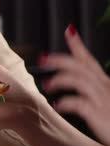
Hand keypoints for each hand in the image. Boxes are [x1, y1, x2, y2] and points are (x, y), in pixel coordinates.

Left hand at [42, 25, 109, 145]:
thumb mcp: (103, 104)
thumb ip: (91, 95)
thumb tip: (72, 94)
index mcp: (105, 85)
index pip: (90, 60)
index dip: (79, 45)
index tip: (69, 31)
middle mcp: (105, 88)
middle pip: (82, 66)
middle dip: (60, 59)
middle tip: (43, 59)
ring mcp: (103, 100)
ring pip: (80, 80)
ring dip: (60, 79)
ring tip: (46, 84)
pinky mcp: (99, 114)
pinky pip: (80, 103)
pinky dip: (66, 102)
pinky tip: (57, 106)